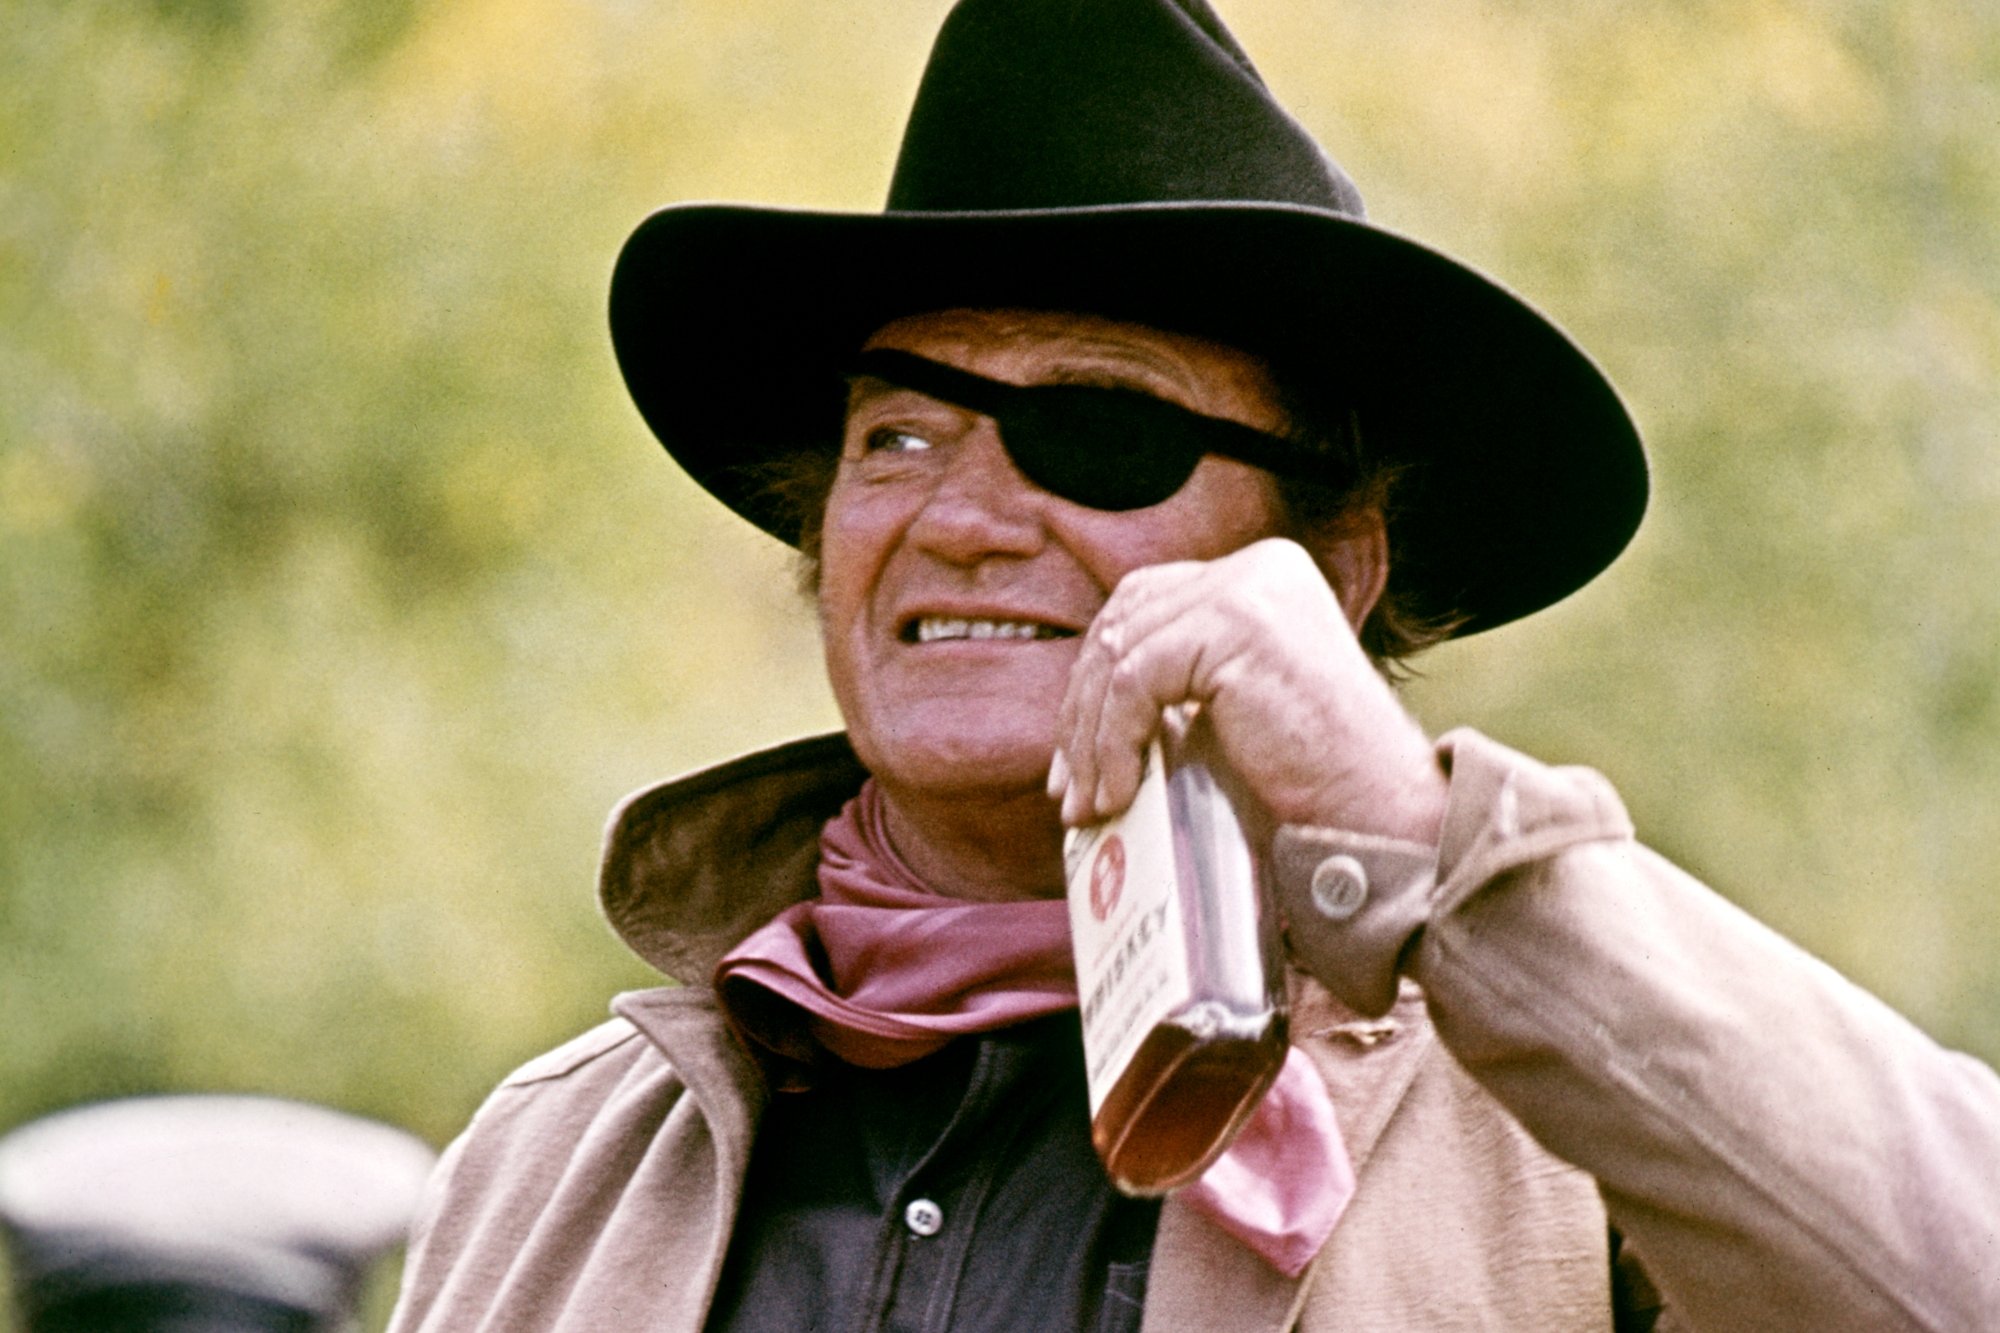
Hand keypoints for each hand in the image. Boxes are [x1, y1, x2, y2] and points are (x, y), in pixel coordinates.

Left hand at [1049, 537, 1447, 843]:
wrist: (1375, 810)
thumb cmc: (1311, 775)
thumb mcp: (1236, 704)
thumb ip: (1181, 677)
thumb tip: (1084, 707)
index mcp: (1262, 573)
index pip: (1144, 604)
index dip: (1096, 678)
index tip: (1077, 756)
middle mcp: (1257, 566)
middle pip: (1124, 622)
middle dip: (1083, 712)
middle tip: (1069, 788)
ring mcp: (1249, 588)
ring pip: (1120, 655)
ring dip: (1091, 739)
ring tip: (1089, 804)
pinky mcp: (1236, 625)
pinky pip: (1135, 680)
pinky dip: (1112, 743)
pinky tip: (1118, 793)